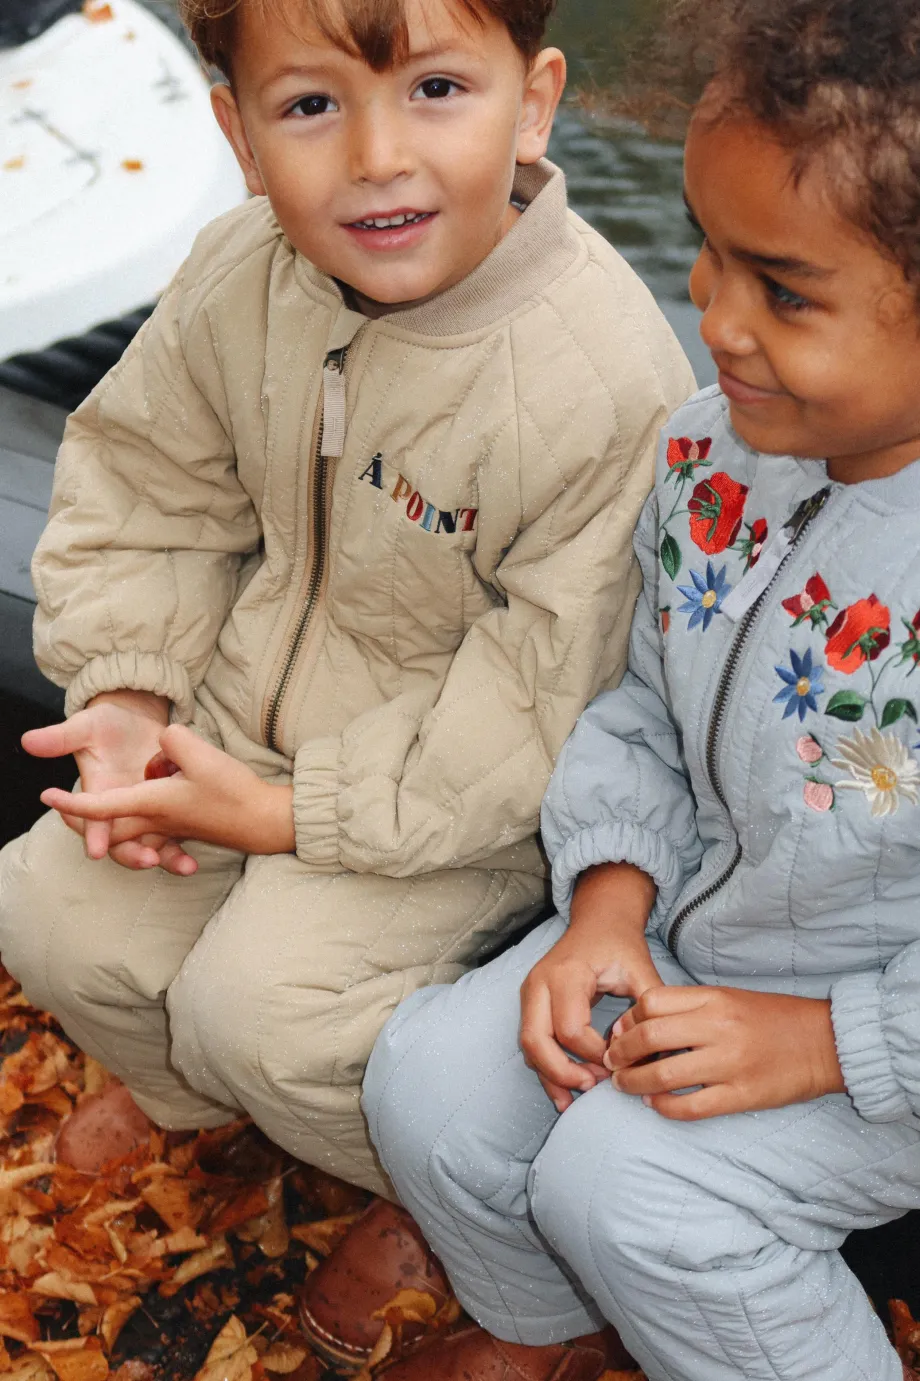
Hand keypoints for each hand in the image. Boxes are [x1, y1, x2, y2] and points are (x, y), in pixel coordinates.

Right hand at [22, 690, 194, 873]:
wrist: (135, 720)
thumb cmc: (105, 723)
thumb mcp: (85, 725)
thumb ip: (61, 737)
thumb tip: (28, 741)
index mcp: (97, 792)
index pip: (91, 818)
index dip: (93, 834)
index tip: (96, 851)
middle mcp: (120, 809)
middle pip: (122, 842)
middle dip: (133, 854)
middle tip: (149, 861)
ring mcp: (146, 810)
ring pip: (152, 842)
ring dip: (166, 857)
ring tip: (184, 867)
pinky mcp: (168, 808)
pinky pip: (176, 833)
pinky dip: (185, 845)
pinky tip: (198, 858)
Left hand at [39, 723, 295, 857]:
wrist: (267, 822)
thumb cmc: (235, 793)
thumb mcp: (203, 754)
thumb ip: (174, 740)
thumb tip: (163, 741)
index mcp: (153, 803)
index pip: (101, 806)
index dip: (72, 802)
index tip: (47, 795)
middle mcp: (156, 820)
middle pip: (108, 826)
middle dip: (83, 820)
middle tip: (61, 805)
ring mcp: (172, 826)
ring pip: (129, 828)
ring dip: (114, 820)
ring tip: (107, 798)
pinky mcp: (186, 826)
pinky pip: (154, 827)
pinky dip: (146, 818)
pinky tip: (161, 790)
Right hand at [520, 862, 658, 1112]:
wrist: (599, 921)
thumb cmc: (620, 945)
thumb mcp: (641, 969)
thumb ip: (649, 1009)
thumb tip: (656, 1055)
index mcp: (567, 974)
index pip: (572, 1029)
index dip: (594, 1054)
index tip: (618, 1062)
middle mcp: (540, 983)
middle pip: (536, 1040)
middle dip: (561, 1072)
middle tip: (592, 1087)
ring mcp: (530, 993)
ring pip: (528, 1046)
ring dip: (550, 1076)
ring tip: (574, 1100)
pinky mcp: (531, 1003)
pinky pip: (530, 1043)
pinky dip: (544, 1069)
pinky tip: (562, 1092)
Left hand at [604, 985, 845, 1118]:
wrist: (825, 1042)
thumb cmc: (772, 1018)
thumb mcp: (729, 998)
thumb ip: (688, 1007)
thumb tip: (637, 1023)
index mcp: (714, 999)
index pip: (652, 1002)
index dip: (627, 1019)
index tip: (618, 1033)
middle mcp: (719, 1028)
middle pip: (650, 1037)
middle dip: (620, 1053)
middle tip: (611, 1063)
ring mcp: (731, 1063)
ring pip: (664, 1075)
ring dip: (634, 1083)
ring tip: (624, 1085)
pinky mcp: (743, 1095)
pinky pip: (692, 1107)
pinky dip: (665, 1108)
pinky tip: (655, 1105)